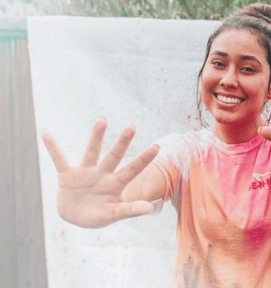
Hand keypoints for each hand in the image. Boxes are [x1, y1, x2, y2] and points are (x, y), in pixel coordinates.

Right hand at [42, 117, 159, 227]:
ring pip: (92, 151)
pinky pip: (59, 159)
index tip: (158, 146)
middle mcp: (103, 174)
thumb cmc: (98, 215)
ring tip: (103, 119)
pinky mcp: (67, 175)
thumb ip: (129, 210)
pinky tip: (45, 133)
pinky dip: (52, 147)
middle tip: (132, 127)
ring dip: (96, 136)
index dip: (144, 159)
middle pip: (115, 156)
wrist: (76, 218)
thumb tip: (150, 208)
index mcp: (116, 184)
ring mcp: (85, 173)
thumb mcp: (113, 215)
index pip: (133, 169)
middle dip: (123, 143)